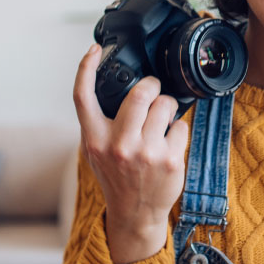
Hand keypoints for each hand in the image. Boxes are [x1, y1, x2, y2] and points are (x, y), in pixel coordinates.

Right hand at [72, 44, 188, 263]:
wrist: (135, 212)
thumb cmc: (116, 175)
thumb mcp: (96, 150)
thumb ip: (98, 121)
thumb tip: (108, 83)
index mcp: (94, 138)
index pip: (83, 97)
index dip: (86, 68)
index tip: (94, 50)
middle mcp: (118, 144)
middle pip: (139, 93)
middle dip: (151, 85)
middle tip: (153, 89)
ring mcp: (145, 153)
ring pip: (165, 105)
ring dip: (167, 106)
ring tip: (162, 119)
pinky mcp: (169, 160)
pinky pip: (180, 126)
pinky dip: (178, 130)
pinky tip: (169, 143)